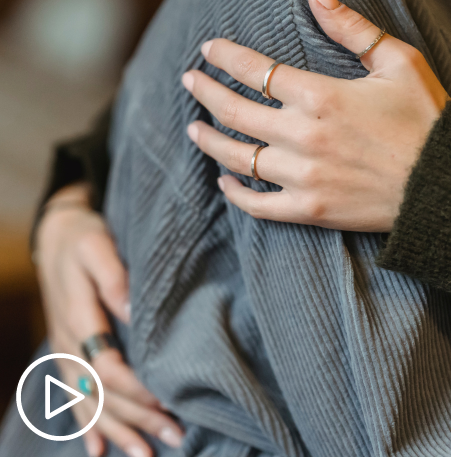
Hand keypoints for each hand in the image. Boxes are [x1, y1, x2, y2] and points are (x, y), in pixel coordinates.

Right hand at [35, 183, 183, 456]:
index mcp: (79, 317)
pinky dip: (87, 425)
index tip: (170, 401)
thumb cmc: (84, 237)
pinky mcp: (67, 350)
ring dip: (118, 429)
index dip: (137, 389)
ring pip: (88, 402)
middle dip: (138, 418)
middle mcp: (69, 342)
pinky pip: (72, 396)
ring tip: (146, 453)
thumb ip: (113, 278)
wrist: (57, 233)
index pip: (108, 367)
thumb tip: (133, 311)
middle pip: (102, 393)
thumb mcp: (98, 246)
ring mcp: (65, 350)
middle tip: (175, 436)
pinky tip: (99, 449)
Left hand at [182, 0, 448, 232]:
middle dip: (205, 92)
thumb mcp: (399, 62)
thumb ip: (352, 28)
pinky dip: (236, 194)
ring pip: (238, 157)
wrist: (445, 187)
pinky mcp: (310, 209)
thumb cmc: (426, 121)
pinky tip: (224, 182)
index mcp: (321, 96)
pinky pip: (258, 205)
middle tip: (189, 81)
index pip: (256, 71)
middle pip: (235, 111)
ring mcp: (303, 176)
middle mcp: (303, 136)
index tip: (208, 49)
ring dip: (210, 140)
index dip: (226, 57)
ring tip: (194, 128)